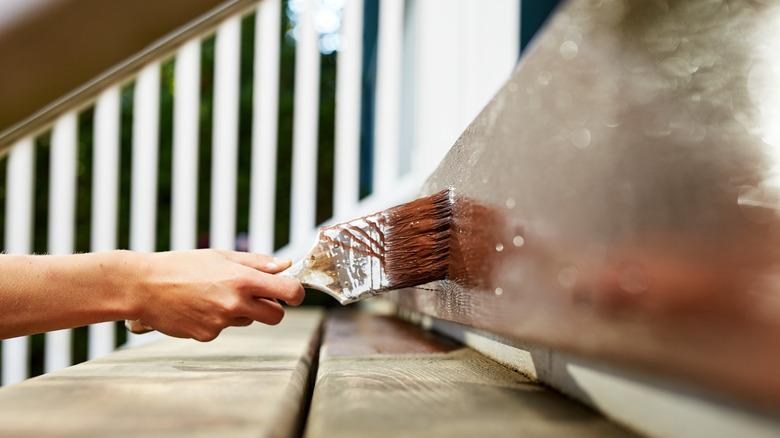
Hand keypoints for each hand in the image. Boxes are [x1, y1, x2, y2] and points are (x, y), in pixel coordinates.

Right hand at [127, 249, 303, 341]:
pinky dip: (217, 319)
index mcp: (243, 279)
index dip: (297, 293)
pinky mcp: (207, 335)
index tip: (292, 292)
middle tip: (255, 295)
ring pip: (247, 320)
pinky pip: (224, 328)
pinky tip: (198, 306)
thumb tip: (284, 265)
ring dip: (241, 311)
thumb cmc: (181, 266)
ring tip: (214, 294)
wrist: (143, 286)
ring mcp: (222, 322)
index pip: (289, 292)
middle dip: (272, 308)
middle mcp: (236, 303)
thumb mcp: (221, 255)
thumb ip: (256, 262)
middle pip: (276, 316)